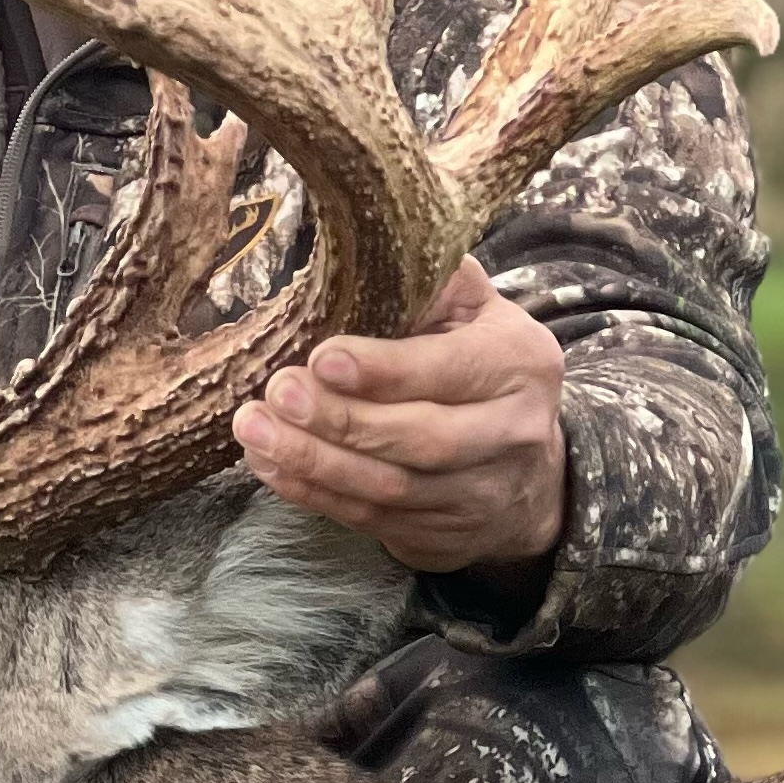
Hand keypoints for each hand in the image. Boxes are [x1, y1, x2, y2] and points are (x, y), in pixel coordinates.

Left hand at [230, 257, 567, 576]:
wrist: (530, 469)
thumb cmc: (479, 363)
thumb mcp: (476, 309)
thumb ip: (432, 278)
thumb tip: (362, 246)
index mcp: (522, 363)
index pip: (452, 370)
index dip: (385, 370)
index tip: (320, 358)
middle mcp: (513, 434)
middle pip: (422, 439)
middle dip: (341, 420)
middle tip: (276, 392)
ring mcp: (481, 494)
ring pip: (391, 487)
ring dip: (314, 461)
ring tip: (254, 429)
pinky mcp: (444, 536)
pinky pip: (372, 518)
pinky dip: (314, 494)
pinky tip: (270, 464)